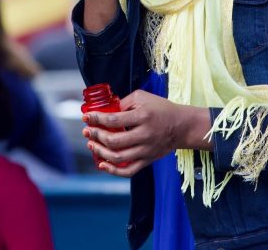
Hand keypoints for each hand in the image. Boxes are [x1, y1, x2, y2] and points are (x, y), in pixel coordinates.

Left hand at [82, 90, 212, 177]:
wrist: (182, 126)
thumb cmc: (161, 108)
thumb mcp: (142, 97)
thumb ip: (123, 102)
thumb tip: (105, 110)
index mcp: (142, 117)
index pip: (114, 120)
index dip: (97, 119)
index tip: (86, 117)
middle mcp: (144, 135)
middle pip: (114, 141)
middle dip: (95, 136)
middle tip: (87, 131)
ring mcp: (146, 150)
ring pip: (118, 157)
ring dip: (100, 152)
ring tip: (91, 145)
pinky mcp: (147, 160)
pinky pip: (128, 171)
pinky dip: (113, 170)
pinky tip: (102, 164)